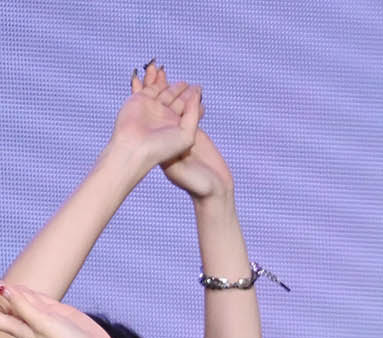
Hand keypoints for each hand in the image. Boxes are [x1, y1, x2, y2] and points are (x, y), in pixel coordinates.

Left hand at [0, 284, 115, 337]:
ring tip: (1, 283)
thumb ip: (23, 306)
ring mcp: (44, 315)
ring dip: (12, 291)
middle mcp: (29, 321)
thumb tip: (4, 289)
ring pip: (22, 299)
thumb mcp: (42, 324)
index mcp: (21, 327)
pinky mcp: (57, 311)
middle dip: (1, 294)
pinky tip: (21, 289)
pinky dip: (29, 293)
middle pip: (7, 304)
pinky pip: (39, 298)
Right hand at [107, 60, 202, 174]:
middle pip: (177, 99)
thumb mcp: (187, 134)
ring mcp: (152, 108)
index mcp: (177, 127)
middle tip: (192, 85)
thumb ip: (193, 114)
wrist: (135, 147)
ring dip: (168, 82)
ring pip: (163, 91)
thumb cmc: (162, 147)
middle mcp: (165, 117)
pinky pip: (149, 85)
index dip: (194, 101)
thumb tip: (197, 95)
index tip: (200, 91)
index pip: (188, 111)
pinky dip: (154, 78)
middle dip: (184, 91)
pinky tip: (159, 70)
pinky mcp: (140, 100)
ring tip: (178, 77)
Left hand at [139, 61, 232, 199]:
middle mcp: (166, 134)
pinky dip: (191, 101)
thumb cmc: (195, 184)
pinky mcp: (193, 134)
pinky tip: (191, 90)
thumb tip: (165, 132)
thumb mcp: (181, 164)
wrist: (213, 192)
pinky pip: (190, 112)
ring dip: (172, 89)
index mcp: (158, 140)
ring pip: (174, 106)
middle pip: (159, 104)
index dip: (143, 95)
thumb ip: (174, 145)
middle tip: (153, 67)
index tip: (137, 79)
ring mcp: (180, 133)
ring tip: (168, 73)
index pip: (148, 112)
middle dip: (156, 86)